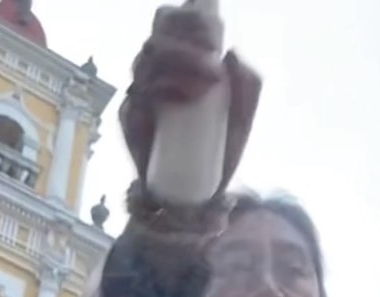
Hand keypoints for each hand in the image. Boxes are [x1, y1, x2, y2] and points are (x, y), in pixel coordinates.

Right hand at [120, 4, 261, 196]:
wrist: (200, 193)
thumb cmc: (220, 147)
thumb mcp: (244, 115)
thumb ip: (248, 84)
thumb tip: (232, 54)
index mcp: (181, 61)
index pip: (174, 21)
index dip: (189, 19)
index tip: (214, 39)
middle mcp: (156, 72)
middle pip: (157, 36)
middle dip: (184, 43)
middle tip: (211, 63)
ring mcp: (140, 95)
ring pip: (145, 61)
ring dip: (176, 68)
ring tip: (204, 88)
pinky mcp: (130, 121)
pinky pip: (133, 99)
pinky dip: (156, 95)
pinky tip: (178, 101)